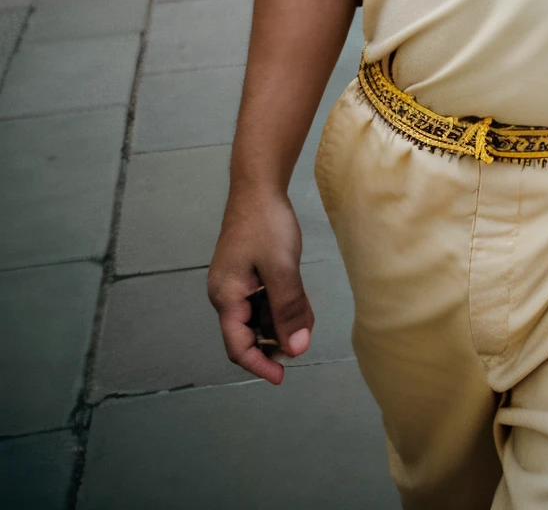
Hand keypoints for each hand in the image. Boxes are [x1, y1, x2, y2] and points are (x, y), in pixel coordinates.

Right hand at [208, 189, 313, 384]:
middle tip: (304, 333)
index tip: (282, 377)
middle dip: (278, 339)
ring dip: (283, 322)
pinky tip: (300, 301)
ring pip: (260, 318)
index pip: (238, 347)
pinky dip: (282, 305)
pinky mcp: (248, 274)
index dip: (260, 365)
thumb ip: (288, 309)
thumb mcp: (281, 268)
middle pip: (250, 334)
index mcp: (226, 297)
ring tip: (305, 314)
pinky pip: (264, 301)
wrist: (258, 186)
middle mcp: (227, 294)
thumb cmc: (265, 224)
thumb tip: (296, 349)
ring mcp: (237, 284)